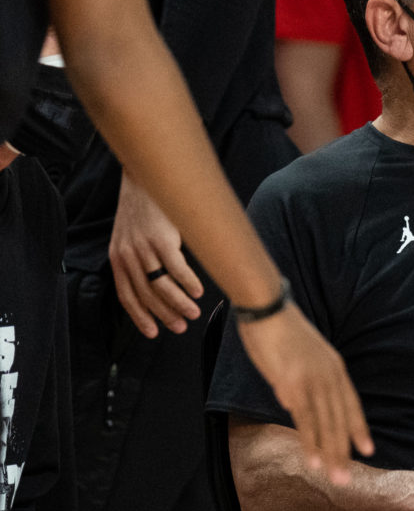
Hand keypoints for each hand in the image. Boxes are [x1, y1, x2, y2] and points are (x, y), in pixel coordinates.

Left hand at [109, 173, 203, 336]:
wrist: (144, 178)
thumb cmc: (143, 208)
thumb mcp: (131, 236)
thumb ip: (139, 259)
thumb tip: (160, 283)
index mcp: (117, 258)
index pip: (126, 296)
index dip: (139, 317)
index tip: (152, 332)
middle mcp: (127, 256)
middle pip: (146, 295)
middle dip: (164, 315)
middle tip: (180, 327)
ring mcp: (144, 248)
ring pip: (161, 286)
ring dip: (179, 303)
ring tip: (193, 313)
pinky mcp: (162, 239)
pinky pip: (176, 268)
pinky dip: (188, 283)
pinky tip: (198, 291)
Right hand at [236, 303, 373, 484]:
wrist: (267, 306)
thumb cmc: (279, 329)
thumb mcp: (301, 356)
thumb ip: (302, 380)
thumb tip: (294, 404)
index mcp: (334, 367)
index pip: (351, 403)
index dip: (358, 427)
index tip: (367, 449)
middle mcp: (329, 375)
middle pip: (340, 419)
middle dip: (343, 450)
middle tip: (346, 478)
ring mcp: (313, 379)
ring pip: (325, 424)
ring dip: (329, 453)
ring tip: (333, 477)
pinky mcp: (293, 383)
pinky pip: (305, 418)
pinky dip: (309, 441)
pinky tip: (312, 459)